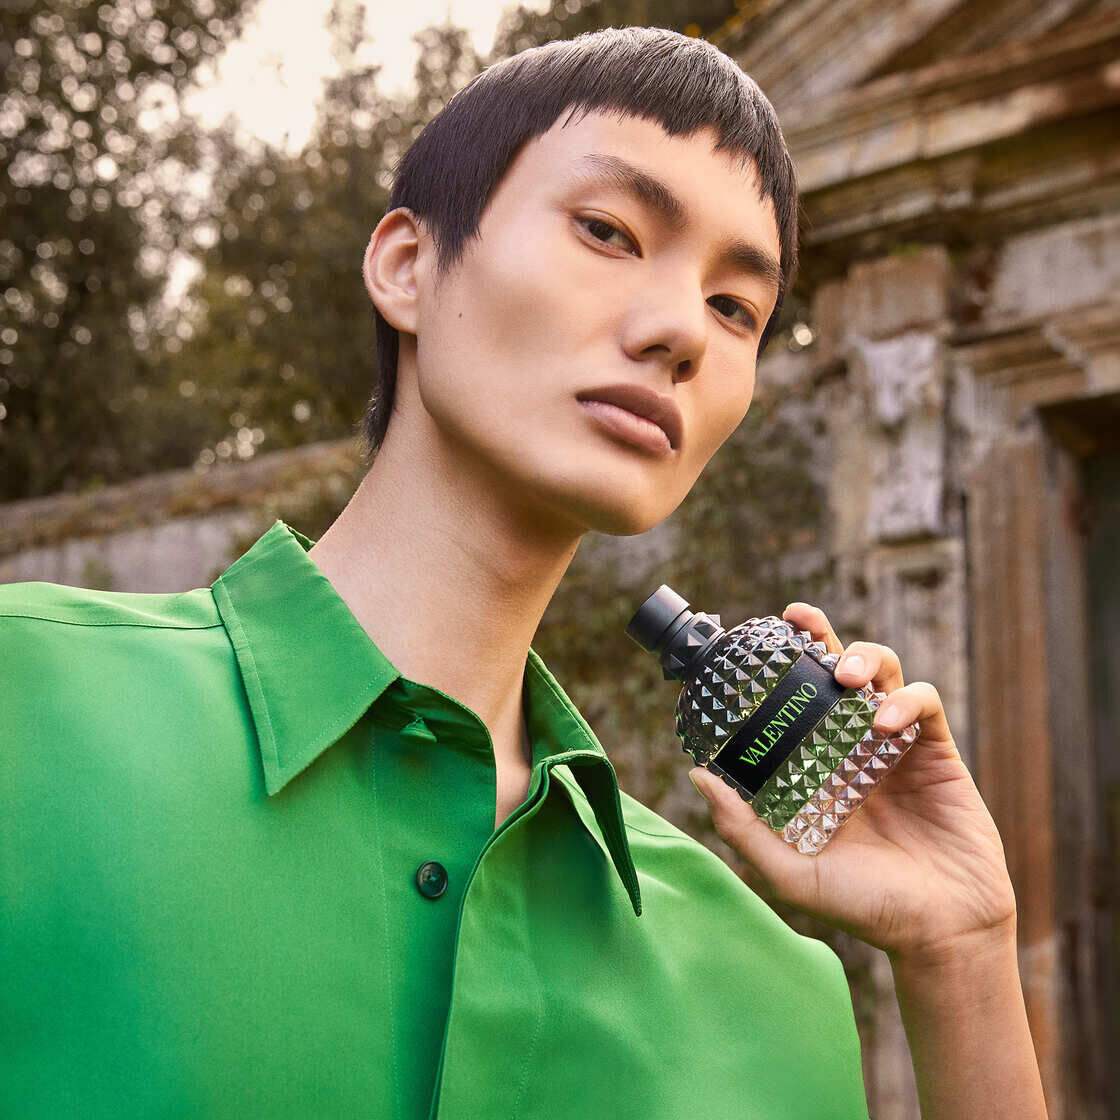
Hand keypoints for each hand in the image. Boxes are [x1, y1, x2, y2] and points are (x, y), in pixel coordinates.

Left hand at [688, 602, 1016, 959]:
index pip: (790, 702)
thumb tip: (695, 773)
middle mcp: (850, 747)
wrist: (941, 933)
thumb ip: (742, 829)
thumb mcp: (790, 873)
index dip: (774, 669)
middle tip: (796, 618)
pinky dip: (905, 699)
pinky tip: (887, 721)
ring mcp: (893, 746)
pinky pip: (923, 702)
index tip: (748, 642)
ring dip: (862, 658)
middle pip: (833, 671)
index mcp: (813, 767)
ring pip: (881, 671)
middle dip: (817, 635)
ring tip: (845, 675)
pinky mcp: (935, 751)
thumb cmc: (865, 907)